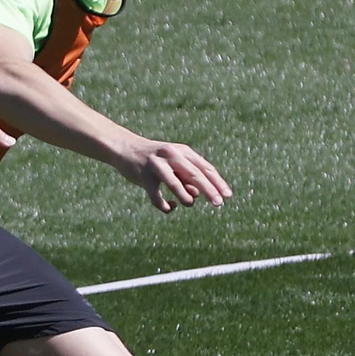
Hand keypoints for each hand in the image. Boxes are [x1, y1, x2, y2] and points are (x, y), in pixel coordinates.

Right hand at [117, 139, 232, 212]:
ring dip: (186, 198)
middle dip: (209, 190)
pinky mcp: (143, 177)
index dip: (218, 182)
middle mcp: (171, 156)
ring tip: (189, 203)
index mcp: (183, 152)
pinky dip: (166, 206)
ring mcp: (156, 166)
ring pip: (176, 185)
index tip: (228, 195)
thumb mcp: (174, 164)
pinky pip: (157, 197)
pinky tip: (171, 207)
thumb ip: (187, 177)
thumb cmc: (156, 159)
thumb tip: (198, 195)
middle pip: (195, 175)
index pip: (205, 168)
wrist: (126, 148)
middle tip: (219, 204)